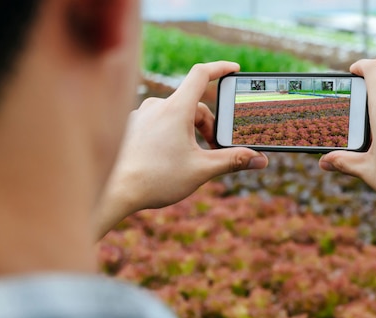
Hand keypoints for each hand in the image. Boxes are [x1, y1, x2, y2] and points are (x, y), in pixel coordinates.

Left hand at [93, 61, 267, 238]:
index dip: (220, 68)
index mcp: (176, 109)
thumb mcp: (202, 169)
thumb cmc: (156, 179)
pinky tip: (167, 159)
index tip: (234, 69)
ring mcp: (141, 116)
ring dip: (189, 132)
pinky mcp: (131, 127)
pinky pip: (158, 124)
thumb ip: (233, 161)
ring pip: (175, 116)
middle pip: (193, 106)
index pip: (201, 75)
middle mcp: (156, 106)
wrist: (114, 191)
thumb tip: (260, 160)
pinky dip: (170, 135)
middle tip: (214, 152)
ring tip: (190, 159)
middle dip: (209, 127)